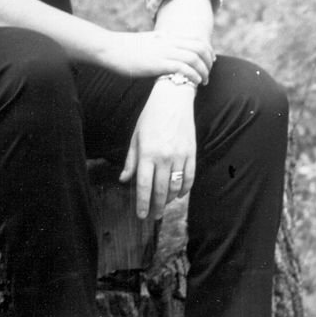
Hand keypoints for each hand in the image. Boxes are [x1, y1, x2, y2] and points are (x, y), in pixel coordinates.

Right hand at [101, 30, 213, 85]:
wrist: (110, 49)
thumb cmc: (125, 47)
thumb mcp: (146, 39)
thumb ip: (158, 39)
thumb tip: (164, 39)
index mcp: (167, 36)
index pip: (196, 40)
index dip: (207, 50)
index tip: (210, 61)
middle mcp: (169, 42)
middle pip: (199, 48)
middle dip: (208, 62)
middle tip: (208, 74)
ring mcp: (164, 52)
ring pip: (194, 58)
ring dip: (203, 71)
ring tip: (203, 81)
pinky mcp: (158, 63)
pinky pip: (182, 68)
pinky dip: (192, 75)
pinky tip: (195, 83)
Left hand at [119, 81, 196, 219]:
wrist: (173, 99)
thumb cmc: (150, 117)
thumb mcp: (136, 137)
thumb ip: (131, 160)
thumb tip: (123, 179)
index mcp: (147, 153)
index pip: (144, 185)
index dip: (142, 203)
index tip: (141, 215)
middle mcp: (164, 157)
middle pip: (161, 190)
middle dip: (157, 206)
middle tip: (154, 216)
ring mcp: (179, 155)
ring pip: (176, 186)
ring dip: (170, 199)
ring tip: (165, 205)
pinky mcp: (192, 153)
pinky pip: (189, 177)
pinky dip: (185, 189)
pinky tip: (179, 194)